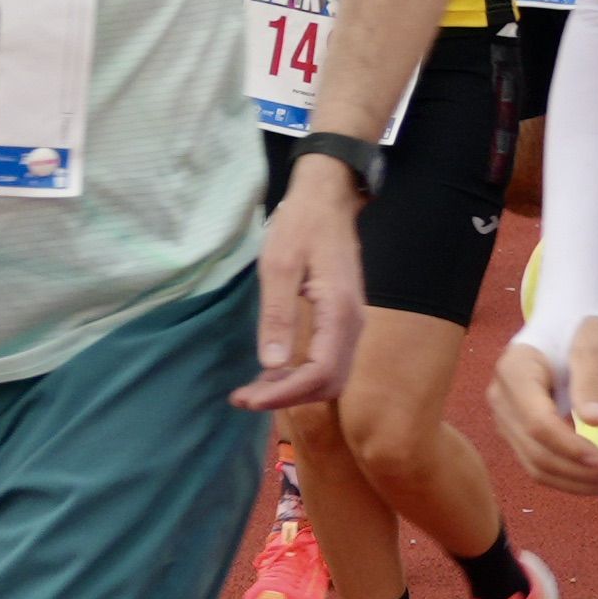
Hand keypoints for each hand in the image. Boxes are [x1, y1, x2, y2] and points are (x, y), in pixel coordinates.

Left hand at [236, 158, 368, 409]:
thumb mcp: (280, 265)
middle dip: (287, 398)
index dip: (285, 394)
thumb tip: (271, 365)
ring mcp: (351, 325)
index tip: (248, 398)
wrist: (328, 199)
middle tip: (244, 398)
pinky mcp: (342, 322)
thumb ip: (277, 316)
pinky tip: (271, 372)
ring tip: (253, 390)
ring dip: (293, 390)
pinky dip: (300, 376)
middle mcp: (353, 326)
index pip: (320, 374)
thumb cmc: (301, 226)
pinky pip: (327, 362)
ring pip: (330, 378)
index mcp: (339, 313)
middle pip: (328, 384)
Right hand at [486, 326, 597, 494]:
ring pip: (536, 466)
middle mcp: (501, 399)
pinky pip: (539, 464)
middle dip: (581, 472)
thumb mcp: (592, 346)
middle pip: (536, 451)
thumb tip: (596, 422)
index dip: (571, 447)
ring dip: (578, 482)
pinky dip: (570, 478)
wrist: (566, 326)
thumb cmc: (580, 330)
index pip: (538, 423)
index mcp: (514, 371)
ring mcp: (505, 419)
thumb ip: (591, 381)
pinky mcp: (517, 433)